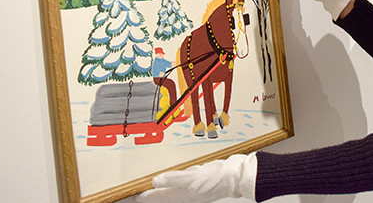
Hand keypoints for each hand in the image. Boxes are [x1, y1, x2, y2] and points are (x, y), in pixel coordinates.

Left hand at [136, 153, 256, 202]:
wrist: (238, 176)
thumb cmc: (219, 178)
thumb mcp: (194, 178)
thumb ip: (174, 179)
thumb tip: (156, 181)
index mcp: (183, 195)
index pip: (158, 197)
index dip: (146, 196)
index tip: (134, 194)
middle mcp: (187, 194)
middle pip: (164, 197)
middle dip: (152, 195)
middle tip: (140, 192)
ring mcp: (194, 189)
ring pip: (173, 192)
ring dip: (162, 190)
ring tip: (153, 187)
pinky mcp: (200, 182)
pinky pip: (183, 184)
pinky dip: (175, 181)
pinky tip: (178, 176)